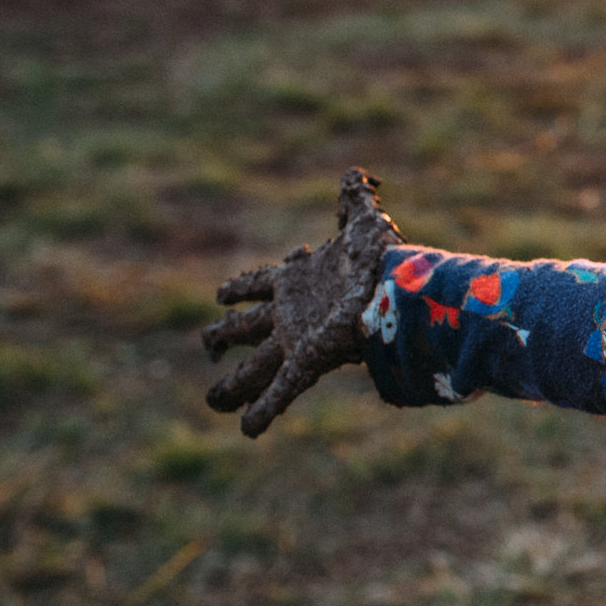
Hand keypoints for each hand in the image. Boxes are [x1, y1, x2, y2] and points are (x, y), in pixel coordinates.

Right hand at [201, 169, 400, 436]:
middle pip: (247, 328)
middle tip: (207, 344)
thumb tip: (354, 174)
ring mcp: (297, 340)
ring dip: (234, 385)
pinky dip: (262, 411)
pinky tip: (247, 431)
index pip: (260, 284)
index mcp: (298, 282)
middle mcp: (292, 314)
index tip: (221, 293)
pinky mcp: (308, 362)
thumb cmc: (382, 257)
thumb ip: (354, 199)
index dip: (240, 287)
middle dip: (224, 336)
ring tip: (214, 402)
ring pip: (255, 367)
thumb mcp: (364, 223)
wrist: (397, 290)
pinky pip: (280, 391)